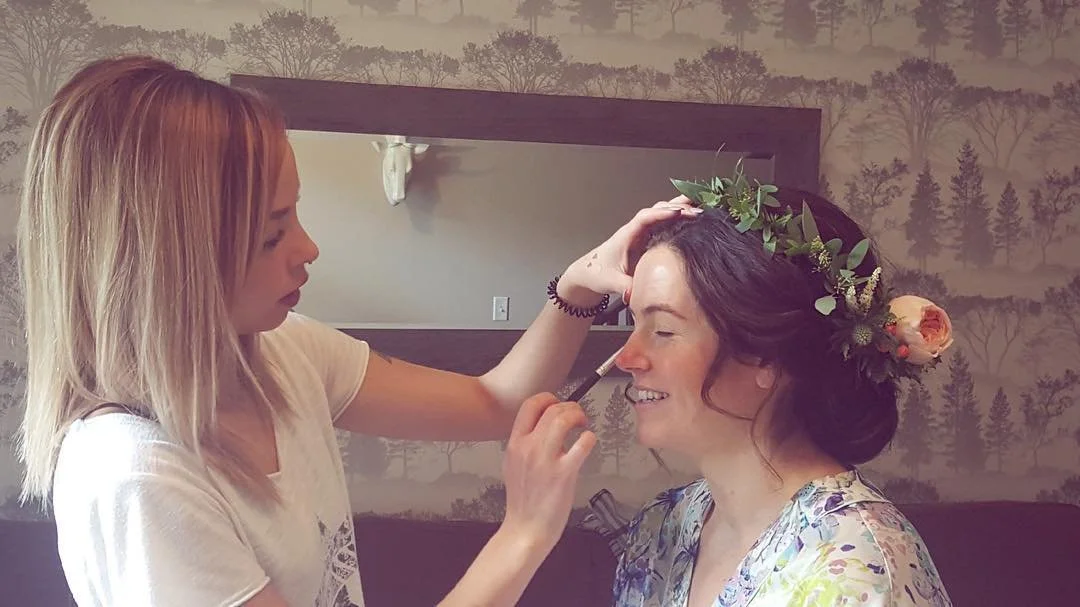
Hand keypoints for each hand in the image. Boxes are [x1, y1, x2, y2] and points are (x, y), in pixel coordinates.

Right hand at [500, 392, 596, 553]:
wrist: (525, 529)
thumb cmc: (523, 500)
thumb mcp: (513, 464)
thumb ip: (525, 444)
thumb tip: (542, 427)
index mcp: (515, 443)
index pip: (530, 405)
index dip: (548, 398)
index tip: (559, 405)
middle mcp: (528, 447)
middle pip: (551, 409)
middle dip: (570, 407)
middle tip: (578, 417)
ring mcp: (546, 460)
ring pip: (564, 419)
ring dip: (579, 416)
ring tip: (583, 426)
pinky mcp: (564, 473)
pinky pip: (582, 444)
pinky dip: (589, 438)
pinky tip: (588, 443)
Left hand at [559, 196, 701, 305]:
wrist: (587, 275)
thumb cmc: (596, 274)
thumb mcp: (610, 282)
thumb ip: (624, 286)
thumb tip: (637, 293)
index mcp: (626, 236)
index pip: (645, 218)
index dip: (662, 213)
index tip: (678, 212)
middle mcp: (634, 231)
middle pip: (657, 211)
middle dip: (677, 207)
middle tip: (698, 209)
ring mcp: (640, 235)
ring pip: (661, 216)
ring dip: (679, 210)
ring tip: (700, 207)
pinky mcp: (645, 242)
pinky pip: (663, 226)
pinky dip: (677, 221)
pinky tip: (691, 221)